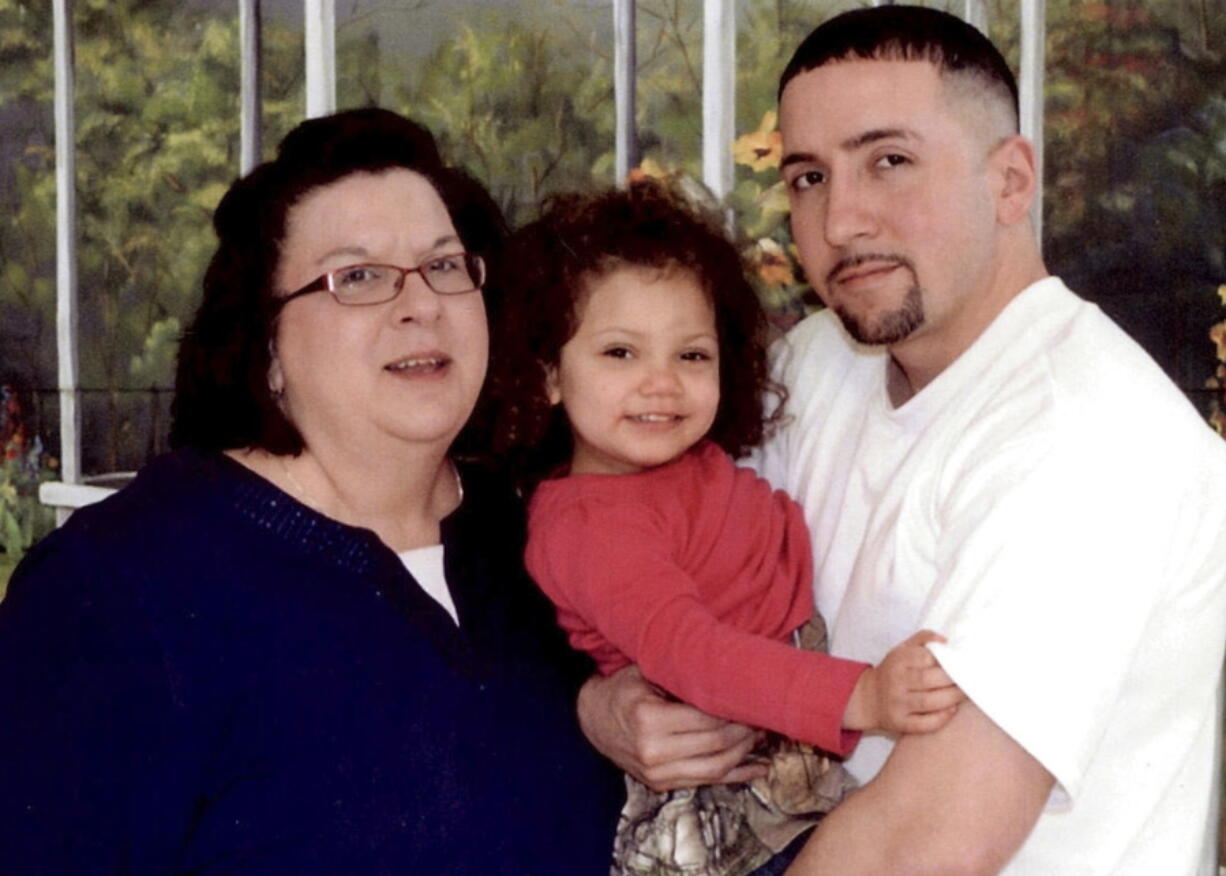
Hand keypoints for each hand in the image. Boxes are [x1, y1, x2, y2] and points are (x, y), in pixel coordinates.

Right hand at [577, 664, 767, 791]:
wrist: (590, 719)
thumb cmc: (621, 689)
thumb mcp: (644, 671)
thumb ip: (681, 674)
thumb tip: (727, 672)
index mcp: (649, 719)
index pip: (706, 718)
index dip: (734, 710)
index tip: (752, 698)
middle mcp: (653, 751)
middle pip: (716, 744)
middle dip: (745, 730)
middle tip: (763, 713)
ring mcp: (657, 773)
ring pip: (715, 767)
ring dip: (744, 752)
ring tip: (761, 734)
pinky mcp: (662, 785)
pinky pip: (706, 782)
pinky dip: (735, 775)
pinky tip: (757, 767)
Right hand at [843, 630, 963, 733]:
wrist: (868, 698)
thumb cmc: (893, 671)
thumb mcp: (901, 649)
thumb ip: (923, 639)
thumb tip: (946, 640)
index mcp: (898, 660)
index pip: (925, 658)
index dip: (945, 660)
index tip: (959, 661)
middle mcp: (896, 682)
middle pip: (929, 680)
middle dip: (954, 680)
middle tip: (970, 679)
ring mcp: (898, 704)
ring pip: (930, 702)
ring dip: (953, 698)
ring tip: (965, 693)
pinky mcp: (900, 723)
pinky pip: (925, 723)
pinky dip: (942, 718)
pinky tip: (951, 710)